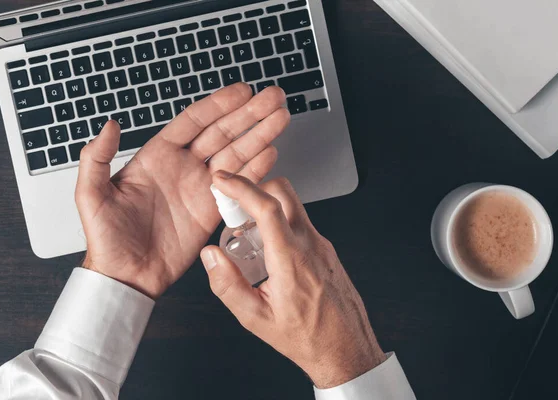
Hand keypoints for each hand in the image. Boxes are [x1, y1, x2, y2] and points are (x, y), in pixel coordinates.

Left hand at [75, 84, 289, 298]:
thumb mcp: (91, 195)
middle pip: (222, 133)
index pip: (194, 122)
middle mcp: (183, 167)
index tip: (241, 92)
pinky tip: (271, 153)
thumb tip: (109, 125)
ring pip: (236, 154)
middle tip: (272, 98)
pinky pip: (240, 185)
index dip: (218, 105)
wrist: (127, 276)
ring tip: (281, 118)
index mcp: (157, 156)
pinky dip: (257, 170)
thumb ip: (97, 157)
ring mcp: (201, 188)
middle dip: (249, 114)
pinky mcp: (213, 211)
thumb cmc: (106, 239)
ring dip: (260, 135)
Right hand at [200, 173, 385, 388]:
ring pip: (293, 207)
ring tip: (249, 239)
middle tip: (235, 208)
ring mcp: (322, 245)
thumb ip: (228, 284)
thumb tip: (211, 256)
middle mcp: (310, 244)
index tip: (223, 181)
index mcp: (291, 259)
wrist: (346, 348)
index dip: (241, 187)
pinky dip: (281, 225)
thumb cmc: (307, 337)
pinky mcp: (327, 250)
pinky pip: (301, 224)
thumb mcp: (256, 318)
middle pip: (284, 192)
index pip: (267, 207)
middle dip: (255, 189)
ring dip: (268, 210)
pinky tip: (269, 253)